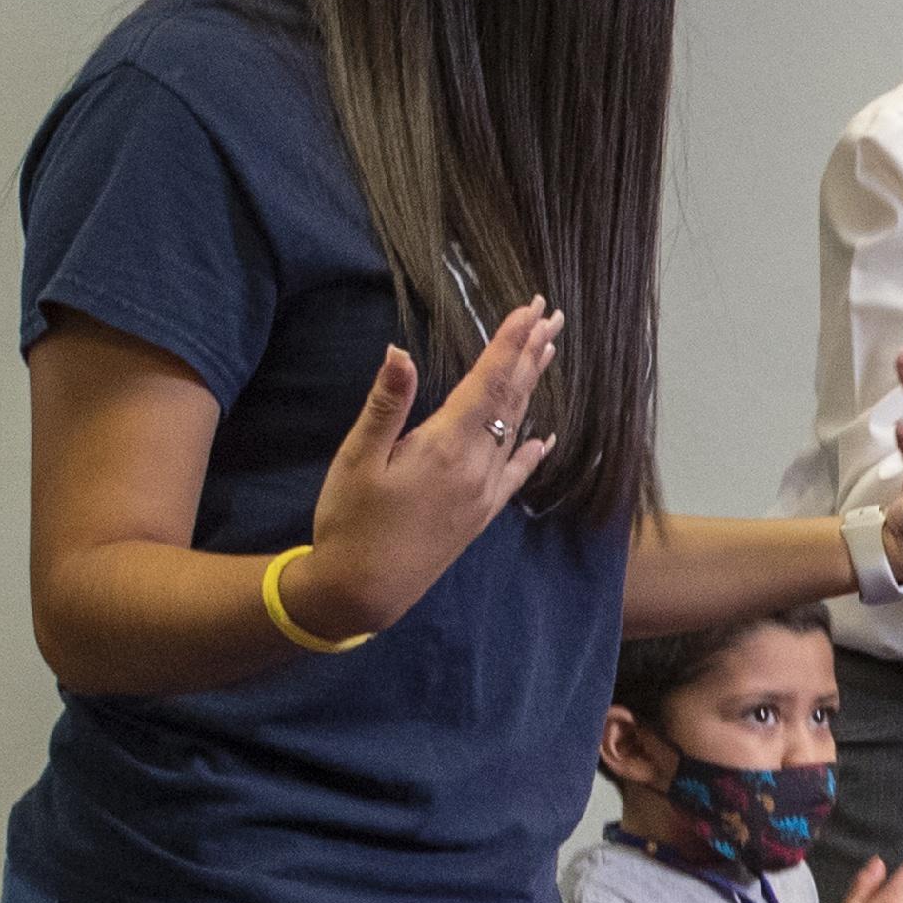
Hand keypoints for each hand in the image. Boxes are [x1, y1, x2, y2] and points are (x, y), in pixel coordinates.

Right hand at [283, 301, 563, 640]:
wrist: (361, 593)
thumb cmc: (349, 522)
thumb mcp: (357, 458)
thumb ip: (386, 405)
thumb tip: (400, 352)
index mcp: (446, 447)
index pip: (488, 382)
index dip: (510, 343)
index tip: (530, 309)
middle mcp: (476, 468)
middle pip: (512, 399)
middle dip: (531, 355)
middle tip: (552, 317)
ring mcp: (483, 494)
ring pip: (516, 428)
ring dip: (531, 388)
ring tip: (547, 354)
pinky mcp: (480, 515)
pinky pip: (515, 474)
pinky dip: (530, 450)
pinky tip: (543, 437)